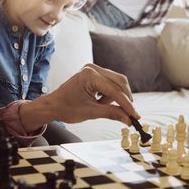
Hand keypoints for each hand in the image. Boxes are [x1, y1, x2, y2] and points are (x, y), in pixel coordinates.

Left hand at [19, 64, 138, 132]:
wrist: (53, 105)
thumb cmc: (66, 108)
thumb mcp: (90, 113)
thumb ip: (111, 114)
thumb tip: (128, 119)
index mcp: (89, 76)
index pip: (114, 91)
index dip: (126, 105)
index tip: (135, 116)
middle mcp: (92, 68)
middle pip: (120, 82)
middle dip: (125, 99)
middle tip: (130, 114)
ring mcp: (93, 69)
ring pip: (116, 82)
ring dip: (115, 97)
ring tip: (101, 107)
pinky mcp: (94, 74)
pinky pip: (110, 83)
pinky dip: (110, 94)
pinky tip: (100, 102)